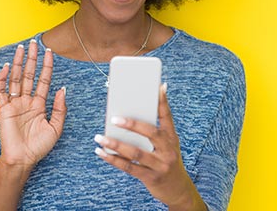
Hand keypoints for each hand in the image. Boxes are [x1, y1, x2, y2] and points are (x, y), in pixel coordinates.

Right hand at [0, 39, 66, 170]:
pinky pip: (2, 91)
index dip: (47, 66)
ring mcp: (15, 104)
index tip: (49, 53)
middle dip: (32, 59)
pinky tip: (6, 67)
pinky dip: (3, 78)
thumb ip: (60, 108)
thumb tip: (62, 88)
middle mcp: (27, 101)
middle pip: (29, 75)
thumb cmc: (39, 147)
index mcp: (40, 104)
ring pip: (16, 79)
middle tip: (33, 44)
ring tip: (20, 49)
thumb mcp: (56, 128)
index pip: (44, 80)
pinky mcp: (4, 109)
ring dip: (18, 63)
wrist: (23, 159)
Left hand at [93, 84, 205, 210]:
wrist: (178, 189)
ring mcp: (160, 164)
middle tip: (114, 118)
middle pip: (150, 133)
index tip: (157, 86)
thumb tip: (135, 111)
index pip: (167, 116)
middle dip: (131, 124)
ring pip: (135, 152)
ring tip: (99, 137)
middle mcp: (168, 150)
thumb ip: (155, 130)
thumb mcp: (168, 144)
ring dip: (114, 144)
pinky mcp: (150, 177)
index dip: (162, 101)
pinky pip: (128, 167)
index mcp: (172, 137)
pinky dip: (112, 159)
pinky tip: (101, 152)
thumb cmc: (167, 160)